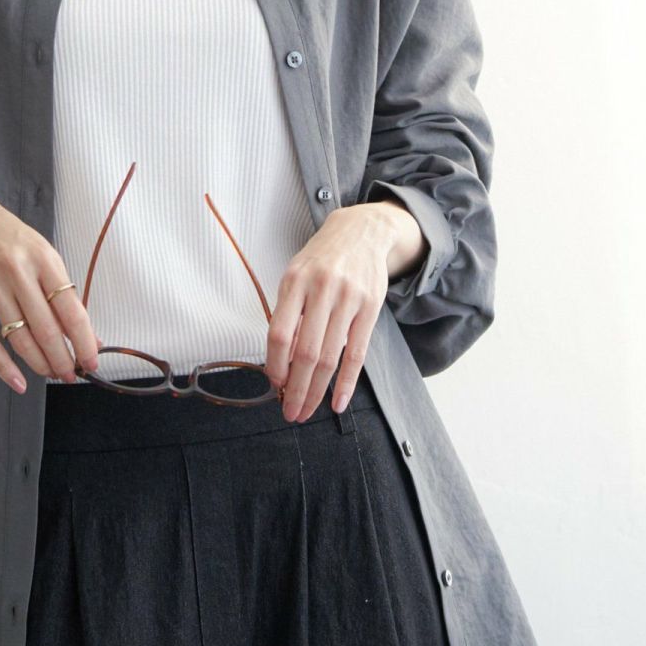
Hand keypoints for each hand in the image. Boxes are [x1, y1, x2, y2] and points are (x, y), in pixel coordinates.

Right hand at [0, 196, 102, 392]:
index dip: (84, 342)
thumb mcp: (45, 257)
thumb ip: (65, 295)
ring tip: (51, 374)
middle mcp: (18, 272)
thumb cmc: (14, 241)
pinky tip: (19, 382)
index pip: (71, 310)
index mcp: (44, 260)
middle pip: (46, 330)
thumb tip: (89, 336)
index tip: (92, 362)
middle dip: (62, 360)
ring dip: (39, 364)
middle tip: (70, 375)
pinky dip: (4, 367)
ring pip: (20, 339)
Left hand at [264, 204, 402, 421]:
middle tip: (289, 412)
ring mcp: (349, 299)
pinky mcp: (371, 308)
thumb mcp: (296, 276)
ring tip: (307, 410)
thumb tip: (283, 362)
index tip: (274, 385)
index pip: (280, 332)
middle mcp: (322, 289)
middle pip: (306, 351)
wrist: (361, 233)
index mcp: (295, 281)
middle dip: (296, 388)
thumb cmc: (321, 260)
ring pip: (331, 357)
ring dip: (317, 390)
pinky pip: (357, 354)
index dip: (275, 364)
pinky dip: (347, 383)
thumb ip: (289, 314)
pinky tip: (338, 402)